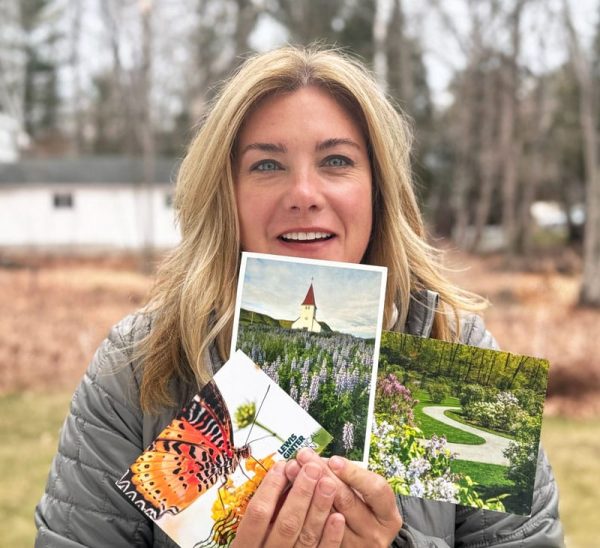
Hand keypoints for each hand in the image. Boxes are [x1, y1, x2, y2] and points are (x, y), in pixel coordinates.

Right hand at [232, 459, 344, 547]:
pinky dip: (330, 536)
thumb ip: (265, 511)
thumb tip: (283, 474)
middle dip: (301, 493)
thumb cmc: (261, 544)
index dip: (270, 488)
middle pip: (286, 524)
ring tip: (329, 484)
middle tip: (312, 468)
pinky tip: (338, 517)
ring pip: (307, 537)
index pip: (257, 514)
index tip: (283, 465)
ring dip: (319, 509)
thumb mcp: (252, 533)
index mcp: (247, 545)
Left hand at [287, 449, 402, 546]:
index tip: (333, 460)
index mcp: (387, 515)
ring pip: (327, 516)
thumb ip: (349, 477)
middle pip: (347, 500)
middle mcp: (374, 533)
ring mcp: (355, 546)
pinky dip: (301, 508)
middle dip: (324, 474)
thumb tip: (319, 458)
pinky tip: (289, 492)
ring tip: (293, 469)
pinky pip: (315, 530)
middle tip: (306, 457)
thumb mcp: (366, 494)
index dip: (354, 473)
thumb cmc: (363, 509)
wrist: (361, 540)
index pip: (375, 490)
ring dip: (307, 488)